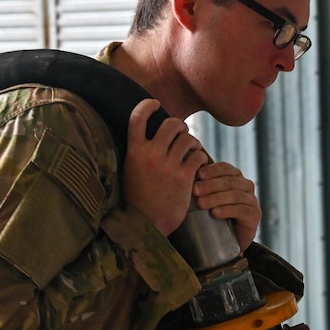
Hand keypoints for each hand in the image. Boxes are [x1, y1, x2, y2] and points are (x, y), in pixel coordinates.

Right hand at [123, 99, 207, 235]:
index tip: (154, 103)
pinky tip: (196, 162)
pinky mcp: (184, 177)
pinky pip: (198, 155)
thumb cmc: (138, 199)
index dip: (146, 105)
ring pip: (187, 138)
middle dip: (179, 126)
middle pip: (171, 123)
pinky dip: (199, 156)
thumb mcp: (130, 171)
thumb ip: (139, 152)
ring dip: (191, 141)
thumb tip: (149, 132)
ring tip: (190, 150)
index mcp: (133, 152)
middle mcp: (151, 155)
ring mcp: (168, 166)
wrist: (147, 226)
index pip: (137, 117)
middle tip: (181, 134)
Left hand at [193, 162, 260, 251]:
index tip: (198, 174)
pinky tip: (215, 213)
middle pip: (229, 181)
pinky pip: (241, 210)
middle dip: (210, 185)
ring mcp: (252, 200)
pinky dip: (227, 210)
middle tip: (195, 191)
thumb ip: (200, 186)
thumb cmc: (213, 215)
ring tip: (201, 204)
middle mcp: (246, 186)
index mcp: (235, 177)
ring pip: (235, 195)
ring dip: (216, 198)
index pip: (225, 168)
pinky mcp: (254, 215)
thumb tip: (184, 174)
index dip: (212, 170)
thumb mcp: (207, 197)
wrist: (227, 240)